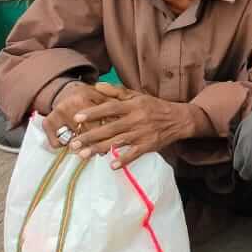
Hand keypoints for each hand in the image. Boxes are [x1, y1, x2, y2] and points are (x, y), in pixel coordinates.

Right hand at [42, 81, 126, 147]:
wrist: (64, 91)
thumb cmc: (86, 95)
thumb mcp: (100, 94)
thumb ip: (114, 102)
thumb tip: (125, 116)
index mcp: (84, 97)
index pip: (99, 119)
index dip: (108, 131)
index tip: (114, 141)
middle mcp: (69, 105)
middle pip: (85, 131)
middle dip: (95, 142)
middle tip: (103, 152)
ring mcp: (57, 115)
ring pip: (72, 139)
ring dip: (81, 147)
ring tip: (87, 152)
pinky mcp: (47, 123)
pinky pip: (57, 142)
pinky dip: (64, 146)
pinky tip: (70, 146)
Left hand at [69, 91, 199, 169]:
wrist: (179, 119)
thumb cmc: (154, 107)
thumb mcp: (137, 96)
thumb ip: (116, 91)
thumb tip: (97, 86)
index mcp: (133, 106)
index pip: (110, 108)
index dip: (93, 113)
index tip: (77, 118)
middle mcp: (136, 119)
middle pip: (110, 128)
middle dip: (90, 136)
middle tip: (73, 143)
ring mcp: (143, 133)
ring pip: (118, 142)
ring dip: (99, 149)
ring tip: (83, 155)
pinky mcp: (149, 145)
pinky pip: (134, 153)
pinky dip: (124, 160)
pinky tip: (112, 165)